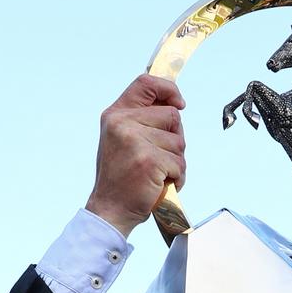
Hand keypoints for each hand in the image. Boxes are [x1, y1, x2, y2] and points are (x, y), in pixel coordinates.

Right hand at [85, 74, 186, 237]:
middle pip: (172, 115)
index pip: (146, 83)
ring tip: (157, 173)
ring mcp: (135, 141)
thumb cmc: (122, 177)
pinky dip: (177, 177)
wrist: (111, 209)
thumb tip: (176, 105)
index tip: (180, 103)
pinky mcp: (149, 160)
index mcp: (116, 115)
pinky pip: (180, 163)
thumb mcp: (123, 139)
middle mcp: (122, 123)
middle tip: (158, 157)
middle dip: (175, 138)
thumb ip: (142, 120)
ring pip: (179, 142)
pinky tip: (160, 184)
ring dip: (176, 161)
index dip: (168, 89)